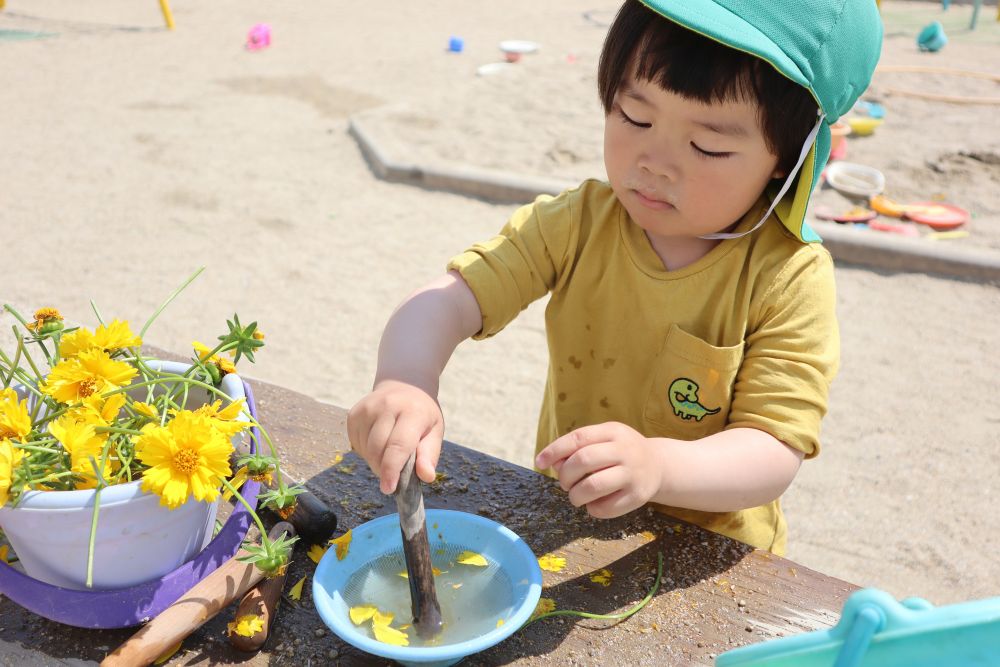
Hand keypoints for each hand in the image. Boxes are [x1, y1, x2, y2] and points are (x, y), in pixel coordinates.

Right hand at [347, 379, 443, 494]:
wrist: (404, 386)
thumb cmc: (422, 415)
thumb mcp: (435, 431)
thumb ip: (429, 454)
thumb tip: (426, 476)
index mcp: (412, 411)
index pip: (398, 445)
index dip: (391, 470)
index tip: (388, 489)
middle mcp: (387, 406)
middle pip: (378, 449)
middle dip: (383, 469)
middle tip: (394, 474)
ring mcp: (368, 408)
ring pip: (365, 449)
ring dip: (375, 461)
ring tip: (389, 453)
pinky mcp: (354, 413)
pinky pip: (356, 443)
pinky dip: (366, 451)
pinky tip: (378, 443)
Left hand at [535, 422, 662, 518]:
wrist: (658, 465)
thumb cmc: (620, 452)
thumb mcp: (603, 440)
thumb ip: (578, 448)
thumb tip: (553, 463)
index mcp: (613, 431)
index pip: (579, 438)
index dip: (554, 450)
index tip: (539, 462)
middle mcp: (625, 450)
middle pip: (584, 460)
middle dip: (565, 475)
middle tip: (565, 483)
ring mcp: (633, 474)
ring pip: (593, 486)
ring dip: (576, 495)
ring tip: (576, 496)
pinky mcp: (638, 496)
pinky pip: (606, 508)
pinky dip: (592, 509)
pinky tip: (594, 504)